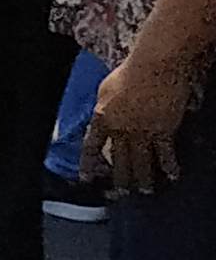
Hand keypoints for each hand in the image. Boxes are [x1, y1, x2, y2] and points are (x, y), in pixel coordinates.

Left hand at [90, 54, 192, 193]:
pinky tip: (171, 176)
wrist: (155, 66)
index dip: (89, 164)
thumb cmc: (130, 71)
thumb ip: (104, 107)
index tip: (87, 178)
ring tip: (144, 191)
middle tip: (121, 193)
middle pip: (119, 159)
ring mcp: (143, 132)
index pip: (92, 146)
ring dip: (143, 178)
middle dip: (120, 177)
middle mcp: (121, 129)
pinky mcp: (164, 130)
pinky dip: (168, 166)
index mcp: (102, 117)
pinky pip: (165, 153)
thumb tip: (102, 116)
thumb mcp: (105, 89)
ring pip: (141, 161)